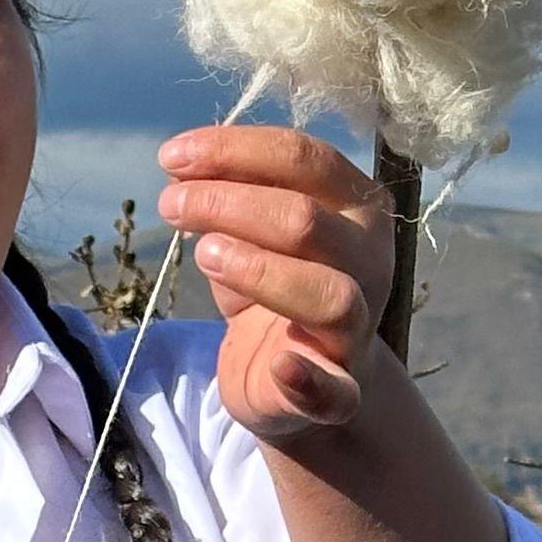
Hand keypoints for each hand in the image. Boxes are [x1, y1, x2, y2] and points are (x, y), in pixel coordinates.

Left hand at [157, 125, 396, 450]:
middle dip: (229, 204)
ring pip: (330, 295)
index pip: (305, 160)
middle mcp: (370, 261)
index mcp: (357, 207)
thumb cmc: (275, 287)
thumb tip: (182, 164)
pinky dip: (310, 380)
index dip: (236, 151)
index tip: (172, 156)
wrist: (298, 378)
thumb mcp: (251, 232)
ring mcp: (361, 328)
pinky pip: (336, 390)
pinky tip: (281, 368)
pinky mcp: (341, 391)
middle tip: (171, 204)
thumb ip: (230, 193)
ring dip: (259, 272)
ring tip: (203, 256)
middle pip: (307, 221)